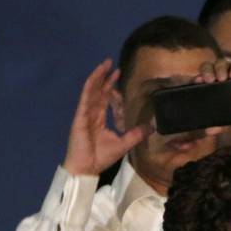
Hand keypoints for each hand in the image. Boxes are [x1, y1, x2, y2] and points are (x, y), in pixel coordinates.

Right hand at [63, 59, 151, 175]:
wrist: (86, 168)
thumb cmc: (101, 157)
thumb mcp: (123, 144)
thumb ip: (135, 135)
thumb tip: (151, 127)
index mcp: (99, 120)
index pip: (105, 99)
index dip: (111, 87)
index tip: (118, 75)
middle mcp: (91, 114)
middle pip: (98, 91)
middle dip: (105, 77)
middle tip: (112, 63)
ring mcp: (84, 114)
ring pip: (92, 91)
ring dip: (98, 77)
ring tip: (105, 64)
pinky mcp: (80, 117)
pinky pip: (85, 98)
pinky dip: (90, 87)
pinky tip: (96, 77)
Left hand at [194, 59, 230, 120]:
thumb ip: (220, 124)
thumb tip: (209, 131)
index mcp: (213, 85)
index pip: (202, 77)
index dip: (198, 78)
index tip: (196, 82)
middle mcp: (220, 75)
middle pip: (208, 67)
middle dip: (206, 71)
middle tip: (208, 80)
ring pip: (221, 63)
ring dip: (219, 69)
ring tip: (221, 78)